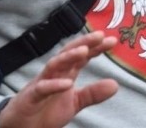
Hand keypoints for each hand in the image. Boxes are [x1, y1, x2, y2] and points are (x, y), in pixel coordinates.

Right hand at [0, 31, 118, 127]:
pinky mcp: (30, 98)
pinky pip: (41, 88)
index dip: (96, 47)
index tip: (112, 40)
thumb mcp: (74, 103)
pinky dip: (54, 85)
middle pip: (68, 53)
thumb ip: (92, 93)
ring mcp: (41, 84)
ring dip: (68, 57)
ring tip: (84, 51)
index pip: (81, 56)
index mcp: (65, 74)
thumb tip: (115, 85)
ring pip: (54, 65)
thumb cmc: (45, 111)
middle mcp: (53, 74)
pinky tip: (67, 83)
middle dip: (83, 43)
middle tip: (100, 35)